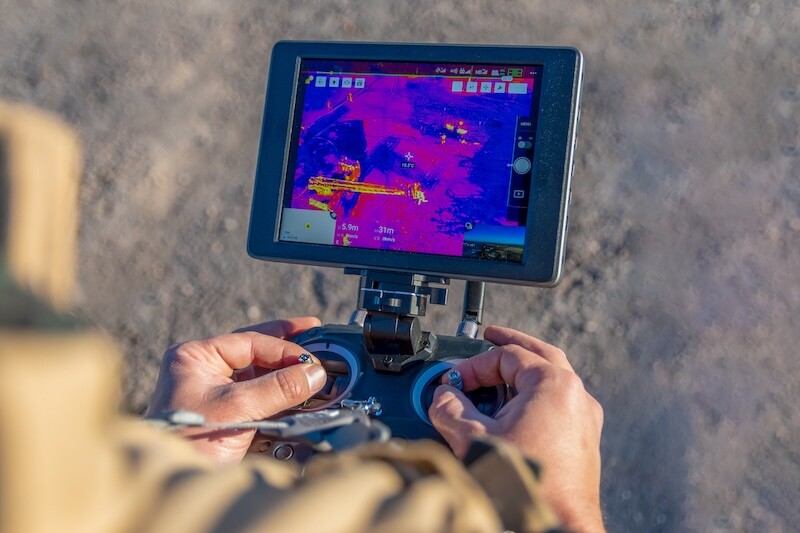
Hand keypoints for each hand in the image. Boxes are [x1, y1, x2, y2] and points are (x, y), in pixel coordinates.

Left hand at [147, 317, 326, 463]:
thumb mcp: (237, 408)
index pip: (250, 342)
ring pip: (262, 377)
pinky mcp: (229, 418)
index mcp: (197, 357)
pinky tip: (302, 396)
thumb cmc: (190, 441)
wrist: (177, 483)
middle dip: (288, 351)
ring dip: (288, 376)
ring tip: (315, 370)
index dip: (285, 349)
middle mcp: (206, 371)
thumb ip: (279, 387)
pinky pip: (262, 400)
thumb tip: (315, 373)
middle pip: (257, 353)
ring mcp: (217, 395)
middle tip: (317, 335)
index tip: (313, 360)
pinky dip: (283, 399)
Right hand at [428, 326, 603, 532]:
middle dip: (510, 345)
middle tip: (489, 336)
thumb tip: (441, 397)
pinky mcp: (583, 439)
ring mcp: (583, 418)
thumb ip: (450, 409)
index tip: (453, 380)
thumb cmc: (526, 484)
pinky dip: (535, 396)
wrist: (557, 523)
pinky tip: (515, 409)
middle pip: (539, 355)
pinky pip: (558, 403)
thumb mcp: (474, 439)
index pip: (507, 356)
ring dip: (523, 372)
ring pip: (552, 378)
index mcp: (553, 385)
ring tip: (499, 373)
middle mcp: (575, 395)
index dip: (474, 365)